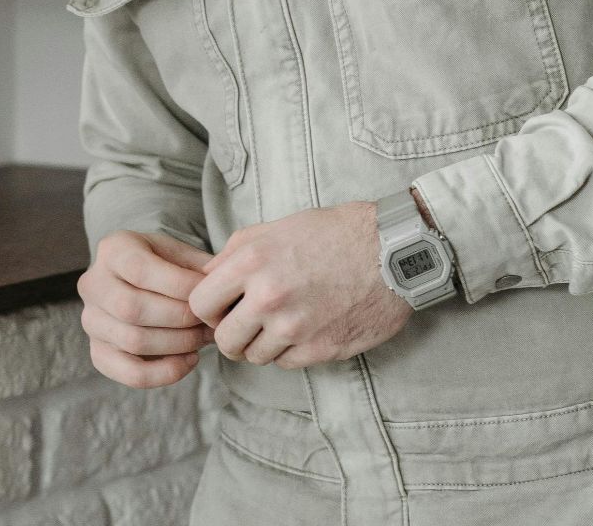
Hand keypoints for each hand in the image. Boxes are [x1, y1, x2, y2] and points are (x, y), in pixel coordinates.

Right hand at [78, 230, 217, 388]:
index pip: (140, 270)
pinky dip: (166, 372)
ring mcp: (91, 321)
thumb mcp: (181, 253)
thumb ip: (200, 267)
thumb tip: (221, 288)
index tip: (210, 294)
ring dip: (179, 344)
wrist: (138, 283)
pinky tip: (190, 359)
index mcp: (113, 250)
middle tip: (211, 321)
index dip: (180, 285)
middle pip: (132, 308)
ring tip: (204, 337)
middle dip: (181, 318)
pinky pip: (130, 373)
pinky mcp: (99, 352)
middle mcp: (92, 285)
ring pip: (133, 341)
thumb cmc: (166, 266)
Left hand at [188, 202, 410, 369]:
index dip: (209, 309)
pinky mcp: (320, 349)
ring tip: (280, 324)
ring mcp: (294, 327)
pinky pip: (285, 363)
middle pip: (224, 340)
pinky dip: (289, 352)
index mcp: (251, 262)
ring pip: (254, 356)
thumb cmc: (333, 234)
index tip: (222, 308)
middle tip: (246, 325)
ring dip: (261, 344)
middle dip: (231, 334)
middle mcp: (268, 297)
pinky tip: (304, 330)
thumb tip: (207, 278)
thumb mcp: (276, 228)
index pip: (199, 305)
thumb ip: (235, 253)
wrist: (392, 251)